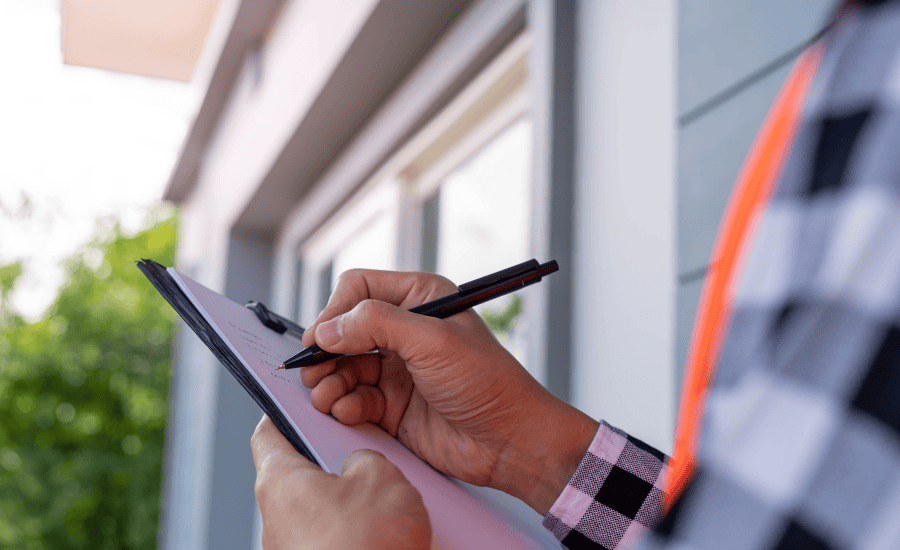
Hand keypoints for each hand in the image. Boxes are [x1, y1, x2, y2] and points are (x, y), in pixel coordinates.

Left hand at [252, 415, 430, 549]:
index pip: (268, 433)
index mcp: (279, 480)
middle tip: (366, 451)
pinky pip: (337, 538)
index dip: (286, 412)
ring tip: (391, 498)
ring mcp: (293, 549)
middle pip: (301, 472)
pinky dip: (360, 532)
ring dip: (353, 501)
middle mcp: (276, 517)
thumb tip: (362, 467)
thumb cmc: (364, 545)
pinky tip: (390, 533)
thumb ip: (367, 458)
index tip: (301, 402)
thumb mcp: (380, 476)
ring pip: (323, 509)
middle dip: (336, 461)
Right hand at [300, 269, 598, 514]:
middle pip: (343, 330)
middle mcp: (405, 331)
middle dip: (325, 351)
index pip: (359, 289)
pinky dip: (343, 405)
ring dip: (328, 382)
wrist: (511, 441)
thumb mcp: (433, 341)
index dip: (334, 311)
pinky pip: (352, 399)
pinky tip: (348, 412)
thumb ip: (376, 325)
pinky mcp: (392, 406)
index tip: (320, 339)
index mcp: (420, 299)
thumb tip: (328, 329)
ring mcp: (397, 370)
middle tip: (313, 371)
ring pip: (342, 367)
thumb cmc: (488, 382)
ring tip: (327, 396)